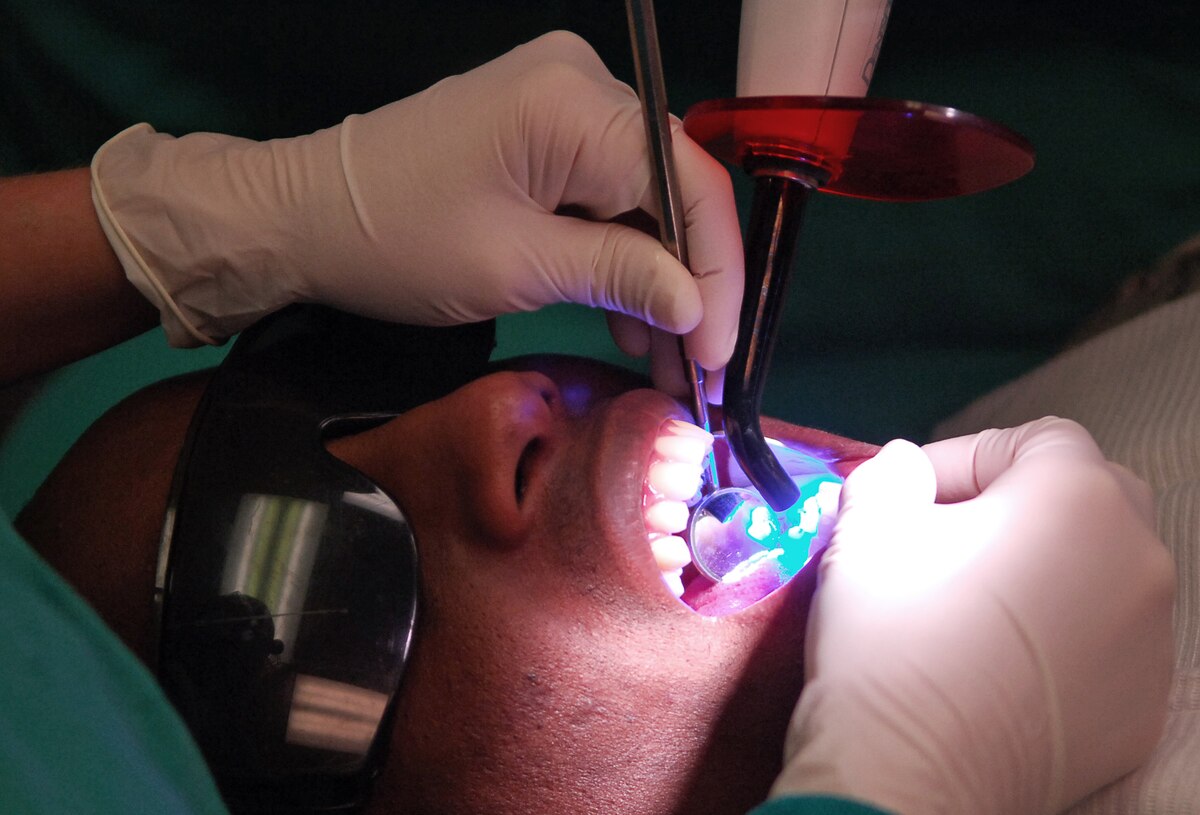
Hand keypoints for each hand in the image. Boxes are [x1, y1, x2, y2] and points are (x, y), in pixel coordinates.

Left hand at [89, 31, 741, 395]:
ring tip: (664, 358)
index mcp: (576, 104)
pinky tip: (627, 315)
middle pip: (672, 187)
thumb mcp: (519, 268)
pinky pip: (604, 189)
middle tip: (699, 368)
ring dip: (656, 276)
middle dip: (689, 283)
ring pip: (643, 195)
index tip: (721, 354)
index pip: (688, 185)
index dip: (716, 275)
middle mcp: (581, 83)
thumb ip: (620, 276)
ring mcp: (561, 100)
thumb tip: (699, 307)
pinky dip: (617, 252)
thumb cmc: (399, 242)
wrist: (303, 216)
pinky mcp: (541, 128)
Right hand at [772, 417, 1174, 813]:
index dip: (965, 457)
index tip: (911, 497)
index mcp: (1078, 497)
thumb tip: (906, 468)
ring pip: (1100, 572)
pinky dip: (1061, 639)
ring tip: (970, 607)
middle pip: (1085, 498)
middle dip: (1016, 506)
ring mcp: (1152, 641)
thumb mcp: (864, 529)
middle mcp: (1139, 560)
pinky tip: (999, 667)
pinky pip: (1104, 645)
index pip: (1036, 438)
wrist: (908, 777)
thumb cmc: (890, 638)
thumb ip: (889, 474)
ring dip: (1043, 571)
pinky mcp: (1144, 708)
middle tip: (945, 540)